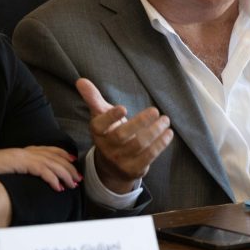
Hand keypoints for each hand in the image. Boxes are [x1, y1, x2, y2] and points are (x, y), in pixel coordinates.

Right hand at [0, 146, 80, 191]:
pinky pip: (43, 171)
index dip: (63, 154)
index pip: (50, 150)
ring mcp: (26, 156)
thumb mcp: (12, 165)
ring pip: (53, 165)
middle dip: (69, 168)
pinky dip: (53, 180)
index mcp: (27, 150)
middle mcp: (29, 151)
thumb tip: (34, 174)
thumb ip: (24, 166)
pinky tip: (59, 187)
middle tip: (78, 178)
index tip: (73, 160)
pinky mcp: (23, 163)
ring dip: (66, 176)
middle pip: (56, 158)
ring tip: (72, 185)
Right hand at [76, 78, 173, 192]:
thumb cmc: (109, 134)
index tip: (123, 108)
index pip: (100, 125)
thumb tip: (81, 80)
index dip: (110, 117)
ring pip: (139, 145)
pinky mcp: (134, 169)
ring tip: (165, 120)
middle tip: (155, 110)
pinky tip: (168, 133)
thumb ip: (93, 99)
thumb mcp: (100, 117)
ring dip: (155, 131)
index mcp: (97, 132)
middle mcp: (107, 147)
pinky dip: (160, 144)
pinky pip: (149, 156)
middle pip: (122, 135)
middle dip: (140, 122)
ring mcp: (120, 160)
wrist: (111, 167)